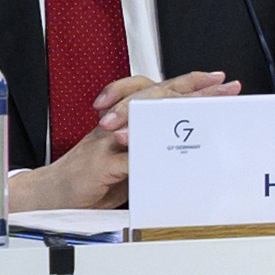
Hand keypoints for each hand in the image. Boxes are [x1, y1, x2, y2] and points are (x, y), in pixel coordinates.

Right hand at [53, 69, 238, 210]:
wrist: (50, 194)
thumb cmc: (91, 178)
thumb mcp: (129, 162)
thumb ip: (152, 150)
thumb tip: (189, 147)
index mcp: (126, 121)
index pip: (160, 94)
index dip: (188, 84)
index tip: (217, 79)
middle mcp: (117, 125)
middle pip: (157, 98)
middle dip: (193, 91)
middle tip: (223, 87)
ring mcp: (107, 141)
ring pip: (142, 116)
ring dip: (176, 113)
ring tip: (203, 110)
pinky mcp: (100, 163)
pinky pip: (129, 157)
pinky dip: (146, 155)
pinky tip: (168, 154)